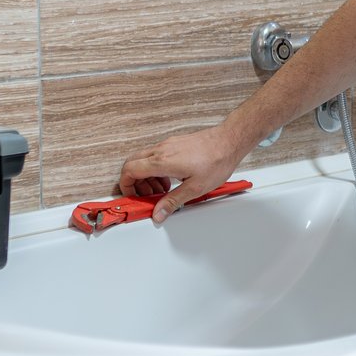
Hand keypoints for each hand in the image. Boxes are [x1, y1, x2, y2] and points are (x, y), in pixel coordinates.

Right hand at [118, 126, 247, 221]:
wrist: (229, 141)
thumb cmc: (216, 161)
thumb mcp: (195, 188)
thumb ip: (173, 202)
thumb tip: (158, 213)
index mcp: (162, 161)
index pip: (129, 170)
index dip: (126, 186)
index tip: (133, 196)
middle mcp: (161, 150)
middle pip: (133, 163)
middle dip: (135, 182)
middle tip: (149, 196)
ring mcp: (167, 145)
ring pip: (144, 159)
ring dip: (147, 176)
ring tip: (162, 190)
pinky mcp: (174, 143)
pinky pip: (155, 155)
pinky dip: (156, 169)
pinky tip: (171, 179)